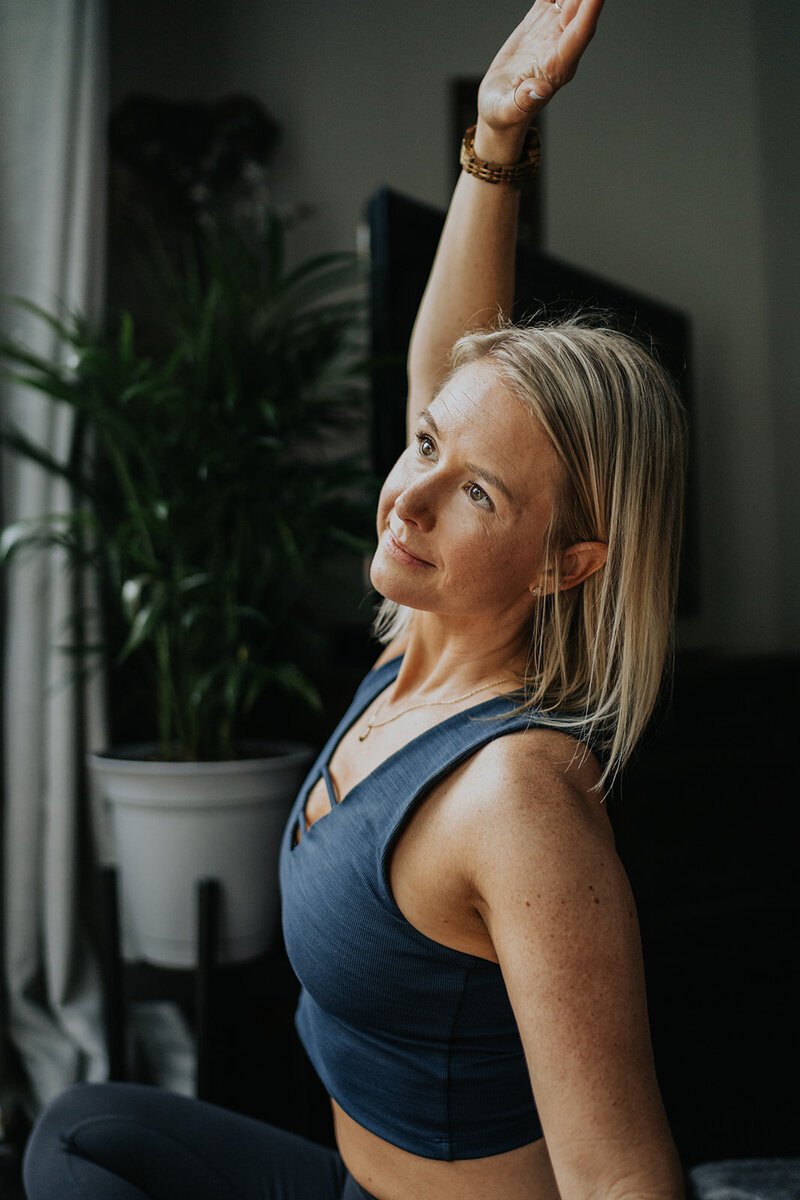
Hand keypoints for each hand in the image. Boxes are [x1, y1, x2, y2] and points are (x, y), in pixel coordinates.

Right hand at [478, 0, 604, 135]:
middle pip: (581, 9)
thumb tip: (539, 92)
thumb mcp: (507, 112)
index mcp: (559, 66)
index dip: (591, 11)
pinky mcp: (541, 21)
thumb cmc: (504, 114)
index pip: (580, 33)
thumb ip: (523, 102)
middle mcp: (562, 44)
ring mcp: (553, 31)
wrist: (499, 108)